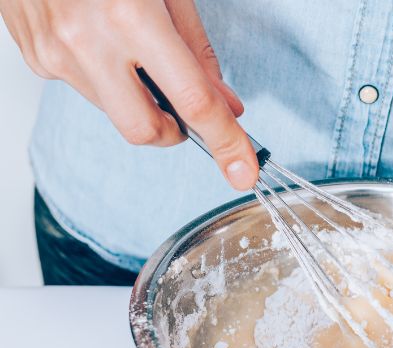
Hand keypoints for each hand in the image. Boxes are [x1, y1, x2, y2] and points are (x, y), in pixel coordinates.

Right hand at [0, 0, 257, 188]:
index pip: (192, 102)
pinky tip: (101, 40)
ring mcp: (55, 53)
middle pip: (146, 131)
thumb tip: (225, 104)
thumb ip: (196, 49)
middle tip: (185, 109)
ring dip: (138, 99)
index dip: (226, 141)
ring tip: (134, 50)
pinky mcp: (35, 58)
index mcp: (129, 17)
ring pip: (115, 113)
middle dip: (174, 132)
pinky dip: (108, 79)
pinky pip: (87, 90)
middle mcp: (87, 41)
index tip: (243, 172)